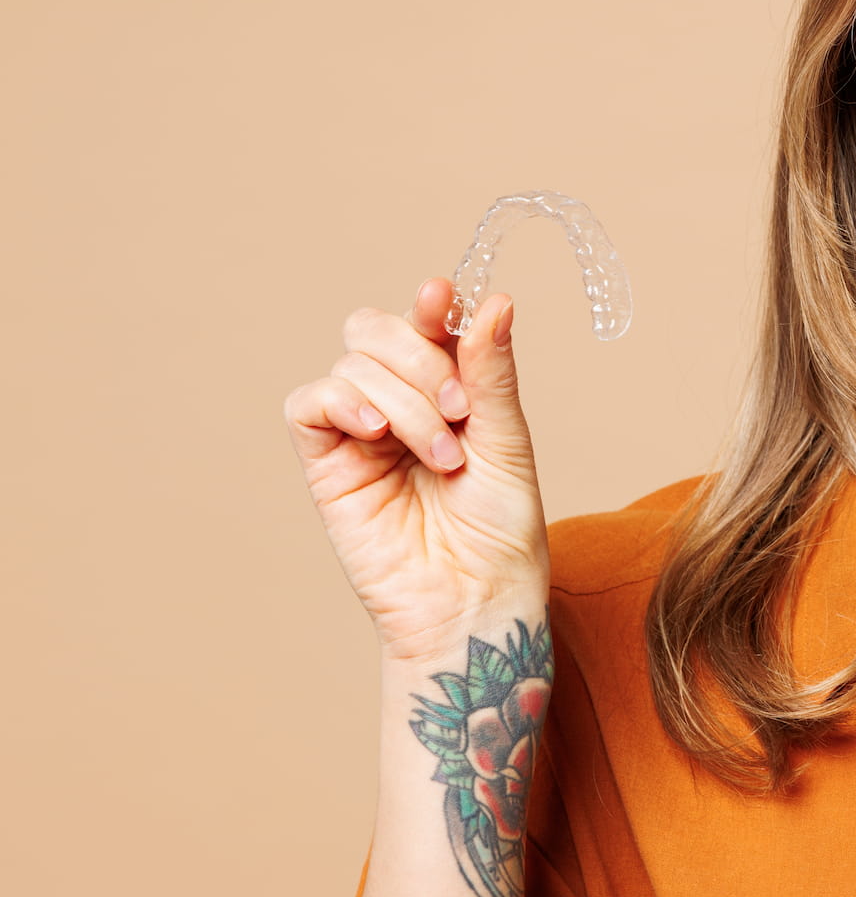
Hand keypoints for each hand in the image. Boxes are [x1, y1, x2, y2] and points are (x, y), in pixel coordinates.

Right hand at [284, 277, 549, 662]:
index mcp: (448, 390)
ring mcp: (360, 432)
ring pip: (351, 365)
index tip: (441, 297)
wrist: (475, 599)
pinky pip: (308, 405)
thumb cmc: (501, 530)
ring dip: (404, 400)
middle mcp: (400, 403)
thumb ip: (490, 373)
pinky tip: (378, 431)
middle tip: (461, 411)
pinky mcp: (326, 465)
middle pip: (374, 330)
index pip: (424, 324)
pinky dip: (342, 401)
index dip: (429, 306)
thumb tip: (492, 300)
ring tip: (442, 456)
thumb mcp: (507, 441)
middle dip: (418, 356)